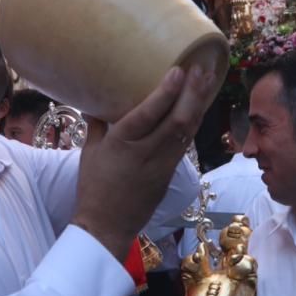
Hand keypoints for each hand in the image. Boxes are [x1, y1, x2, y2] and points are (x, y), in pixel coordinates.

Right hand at [74, 66, 215, 260]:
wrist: (107, 225)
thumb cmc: (93, 187)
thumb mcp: (89, 152)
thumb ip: (97, 124)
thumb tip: (98, 100)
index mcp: (121, 144)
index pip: (147, 114)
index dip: (165, 92)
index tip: (178, 71)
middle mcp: (145, 153)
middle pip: (176, 121)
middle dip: (192, 94)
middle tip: (202, 69)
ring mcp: (161, 165)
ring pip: (186, 132)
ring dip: (199, 105)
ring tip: (207, 81)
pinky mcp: (170, 174)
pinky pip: (185, 144)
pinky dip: (193, 122)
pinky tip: (199, 107)